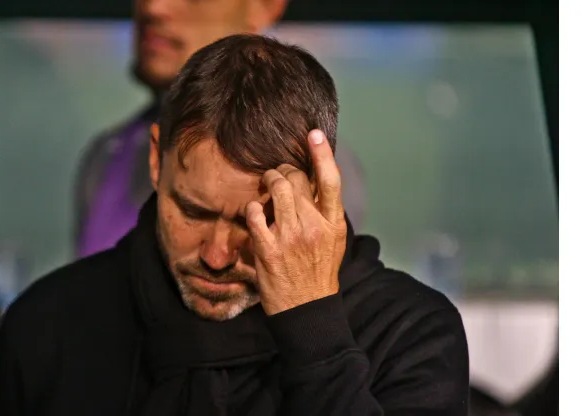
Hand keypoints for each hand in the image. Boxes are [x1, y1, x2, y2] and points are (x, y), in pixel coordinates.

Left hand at [246, 130, 347, 315]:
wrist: (307, 310)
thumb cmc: (319, 272)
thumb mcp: (333, 241)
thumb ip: (325, 213)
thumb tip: (314, 182)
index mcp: (333, 224)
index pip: (331, 181)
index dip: (322, 154)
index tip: (313, 134)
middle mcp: (314, 226)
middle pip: (297, 179)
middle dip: (284, 171)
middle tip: (277, 175)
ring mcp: (290, 237)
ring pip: (277, 189)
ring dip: (267, 181)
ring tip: (266, 185)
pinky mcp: (268, 249)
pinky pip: (255, 214)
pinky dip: (252, 208)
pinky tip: (254, 212)